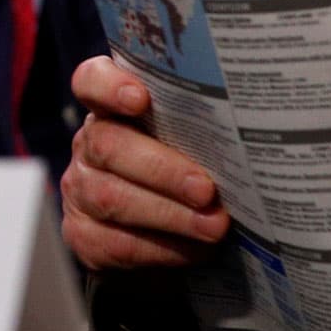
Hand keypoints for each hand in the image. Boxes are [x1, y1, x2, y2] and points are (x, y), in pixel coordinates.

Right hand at [59, 56, 231, 269]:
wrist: (159, 234)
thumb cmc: (185, 173)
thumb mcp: (189, 143)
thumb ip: (199, 133)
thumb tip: (249, 140)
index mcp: (111, 110)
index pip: (92, 81)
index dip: (110, 86)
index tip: (140, 99)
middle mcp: (89, 145)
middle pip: (108, 146)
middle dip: (162, 170)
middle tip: (206, 189)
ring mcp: (80, 190)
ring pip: (113, 199)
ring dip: (170, 215)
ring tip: (214, 226)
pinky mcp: (83, 235)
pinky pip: (118, 243)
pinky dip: (162, 248)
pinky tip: (195, 249)